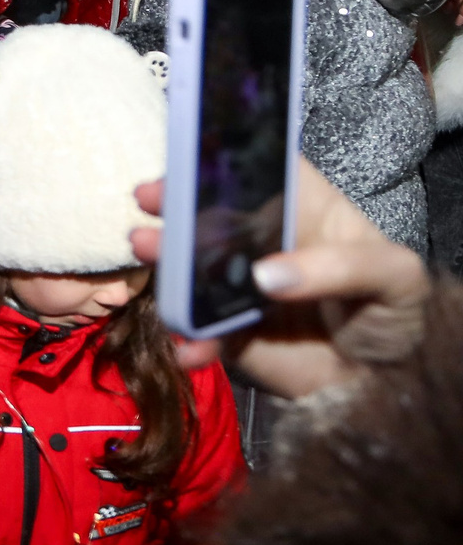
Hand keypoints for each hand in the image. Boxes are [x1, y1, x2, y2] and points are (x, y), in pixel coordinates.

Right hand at [130, 158, 431, 397]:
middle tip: (151, 198)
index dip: (230, 158)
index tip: (196, 157)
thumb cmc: (393, 314)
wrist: (384, 387)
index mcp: (304, 210)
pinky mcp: (226, 329)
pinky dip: (188, 338)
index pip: (264, 170)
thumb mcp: (394, 276)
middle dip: (177, 199)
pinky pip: (197, 329)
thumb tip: (264, 276)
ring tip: (149, 252)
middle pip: (213, 209)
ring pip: (191, 263)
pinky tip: (191, 346)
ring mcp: (238, 284)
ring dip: (165, 259)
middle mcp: (262, 239)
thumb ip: (341, 267)